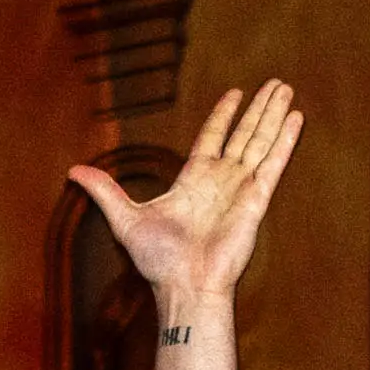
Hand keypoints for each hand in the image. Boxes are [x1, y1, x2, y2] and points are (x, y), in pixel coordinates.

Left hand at [68, 80, 301, 298]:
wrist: (184, 286)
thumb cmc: (157, 262)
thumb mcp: (124, 219)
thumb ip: (105, 191)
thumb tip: (73, 171)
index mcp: (194, 181)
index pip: (213, 138)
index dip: (223, 115)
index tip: (235, 94)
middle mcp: (220, 181)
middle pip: (243, 134)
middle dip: (258, 109)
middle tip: (274, 83)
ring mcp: (240, 190)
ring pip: (261, 142)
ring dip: (274, 115)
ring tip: (286, 89)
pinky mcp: (256, 201)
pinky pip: (273, 164)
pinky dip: (285, 141)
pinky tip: (296, 118)